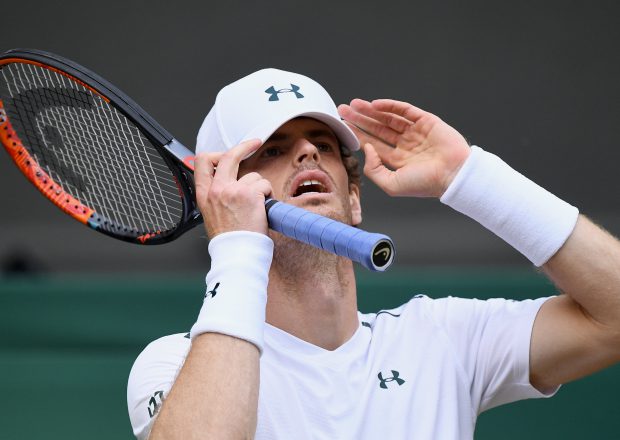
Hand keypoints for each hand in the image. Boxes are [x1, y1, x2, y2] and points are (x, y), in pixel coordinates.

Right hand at [194, 139, 272, 237]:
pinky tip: (263, 209)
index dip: (216, 152)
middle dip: (244, 146)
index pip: (201, 161)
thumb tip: (229, 179)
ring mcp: (232, 190)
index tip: (228, 152)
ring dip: (260, 188)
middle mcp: (216, 190)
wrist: (236, 253)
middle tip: (255, 143)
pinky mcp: (249, 194)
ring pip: (253, 175)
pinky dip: (269, 195)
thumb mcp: (212, 214)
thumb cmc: (229, 239)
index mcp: (204, 194)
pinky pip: (264, 185)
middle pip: (228, 156)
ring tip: (258, 207)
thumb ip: (217, 195)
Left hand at [338, 99, 470, 197]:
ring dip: (370, 110)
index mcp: (398, 161)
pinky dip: (389, 106)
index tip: (343, 126)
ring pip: (388, 117)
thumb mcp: (391, 184)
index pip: (373, 144)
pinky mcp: (426, 121)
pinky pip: (405, 110)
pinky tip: (374, 104)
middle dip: (359, 119)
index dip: (357, 135)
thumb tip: (367, 149)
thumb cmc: (425, 184)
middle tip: (342, 110)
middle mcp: (405, 145)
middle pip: (377, 129)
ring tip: (353, 104)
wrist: (454, 174)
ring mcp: (416, 132)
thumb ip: (374, 170)